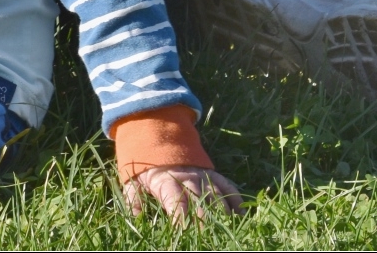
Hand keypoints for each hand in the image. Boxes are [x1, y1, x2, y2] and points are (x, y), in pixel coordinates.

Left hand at [120, 164, 242, 224]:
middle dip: (205, 220)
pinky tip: (242, 215)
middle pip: (199, 201)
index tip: (184, 231)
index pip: (176, 201)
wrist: (160, 139)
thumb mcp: (134, 181)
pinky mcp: (213, 174)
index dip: (181, 216)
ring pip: (216, 195)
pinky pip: (227, 187)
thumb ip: (134, 199)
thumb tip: (136, 216)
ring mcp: (203, 175)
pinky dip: (236, 201)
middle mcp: (188, 178)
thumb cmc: (147, 168)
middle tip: (209, 236)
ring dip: (223, 212)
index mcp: (167, 181)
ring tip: (230, 228)